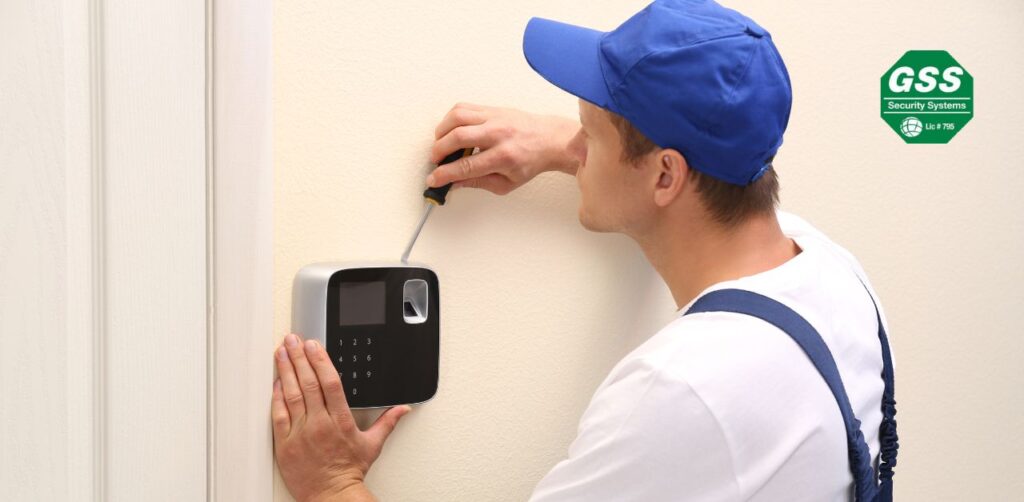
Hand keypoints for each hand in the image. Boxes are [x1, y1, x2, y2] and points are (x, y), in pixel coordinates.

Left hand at [272, 333, 411, 501]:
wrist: (331, 495)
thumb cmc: (348, 471)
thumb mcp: (372, 445)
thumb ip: (387, 422)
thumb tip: (403, 409)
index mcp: (340, 421)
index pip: (330, 382)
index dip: (320, 360)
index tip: (314, 345)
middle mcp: (319, 424)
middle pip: (308, 383)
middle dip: (300, 357)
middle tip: (293, 340)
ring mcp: (300, 433)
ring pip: (291, 394)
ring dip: (285, 370)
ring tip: (282, 352)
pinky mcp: (284, 444)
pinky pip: (278, 415)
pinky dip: (276, 397)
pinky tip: (276, 382)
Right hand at [427, 102, 580, 194]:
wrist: (549, 140)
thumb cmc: (530, 162)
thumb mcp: (506, 183)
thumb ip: (477, 183)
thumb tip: (454, 183)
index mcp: (503, 157)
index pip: (466, 166)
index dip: (444, 174)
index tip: (434, 179)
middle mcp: (498, 134)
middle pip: (457, 138)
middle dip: (439, 151)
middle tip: (436, 161)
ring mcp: (494, 118)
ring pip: (457, 117)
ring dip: (441, 132)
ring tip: (441, 144)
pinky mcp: (492, 109)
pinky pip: (463, 108)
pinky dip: (450, 119)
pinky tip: (450, 130)